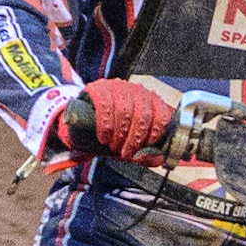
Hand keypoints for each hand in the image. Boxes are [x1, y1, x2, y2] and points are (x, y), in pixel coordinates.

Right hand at [56, 79, 173, 161]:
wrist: (83, 124)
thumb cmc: (115, 134)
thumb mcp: (132, 145)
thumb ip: (147, 154)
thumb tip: (158, 158)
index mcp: (152, 102)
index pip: (162, 115)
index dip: (155, 135)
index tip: (144, 149)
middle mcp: (138, 91)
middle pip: (144, 115)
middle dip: (135, 139)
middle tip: (126, 154)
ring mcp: (118, 86)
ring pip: (125, 110)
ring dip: (120, 134)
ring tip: (113, 147)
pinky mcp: (99, 88)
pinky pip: (105, 106)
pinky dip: (106, 126)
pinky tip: (103, 138)